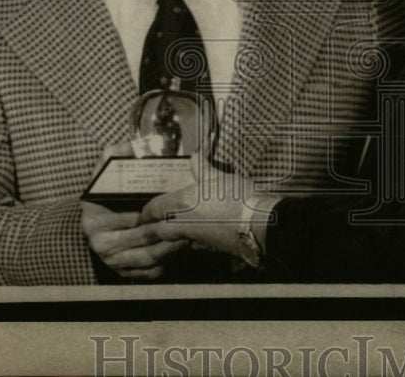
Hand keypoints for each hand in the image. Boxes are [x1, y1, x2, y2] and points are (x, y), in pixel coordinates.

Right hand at [80, 142, 186, 279]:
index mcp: (93, 213)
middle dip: (168, 230)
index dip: (155, 211)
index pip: (131, 214)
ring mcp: (110, 259)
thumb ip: (115, 154)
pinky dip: (166, 264)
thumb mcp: (105, 172)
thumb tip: (133, 143)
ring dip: (171, 248)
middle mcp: (98, 240)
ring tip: (190, 235)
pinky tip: (180, 251)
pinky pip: (148, 272)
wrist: (95, 222)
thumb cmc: (106, 194)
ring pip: (147, 257)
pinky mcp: (122, 273)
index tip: (176, 205)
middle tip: (191, 221)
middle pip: (142, 237)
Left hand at [140, 153, 263, 260]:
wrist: (262, 225)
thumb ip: (202, 165)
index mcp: (183, 202)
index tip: (142, 214)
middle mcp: (184, 223)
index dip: (145, 212)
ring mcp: (196, 240)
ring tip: (165, 238)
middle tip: (143, 231)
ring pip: (173, 242)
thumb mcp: (219, 176)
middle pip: (158, 230)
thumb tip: (195, 153)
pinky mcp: (210, 250)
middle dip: (149, 231)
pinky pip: (192, 247)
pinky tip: (193, 241)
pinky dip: (188, 244)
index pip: (154, 208)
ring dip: (166, 240)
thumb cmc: (240, 198)